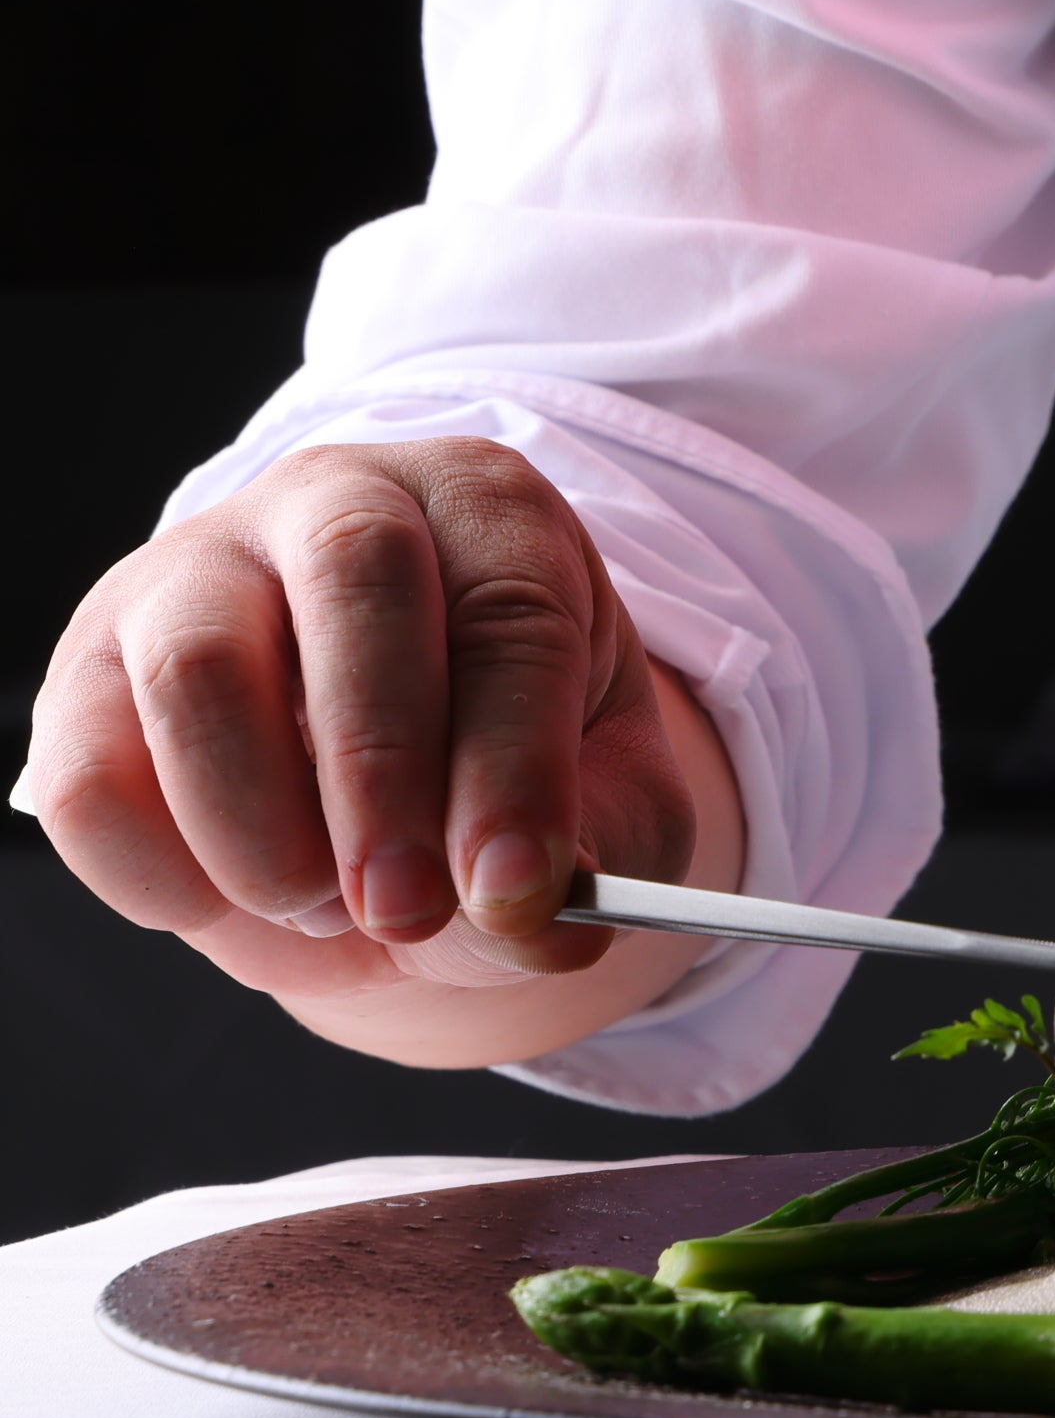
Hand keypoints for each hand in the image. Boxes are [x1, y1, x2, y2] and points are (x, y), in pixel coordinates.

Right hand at [27, 439, 702, 1016]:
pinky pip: (91, 774)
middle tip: (407, 910)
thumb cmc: (509, 766)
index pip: (513, 609)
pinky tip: (229, 899)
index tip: (512, 888)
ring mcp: (197, 567)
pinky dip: (157, 872)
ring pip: (199, 668)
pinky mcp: (89, 665)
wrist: (385, 787)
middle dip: (383, 769)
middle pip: (355, 577)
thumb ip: (593, 850)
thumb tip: (537, 916)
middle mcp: (344, 501)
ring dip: (263, 828)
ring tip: (324, 904)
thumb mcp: (601, 804)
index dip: (515, 763)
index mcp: (492, 508)